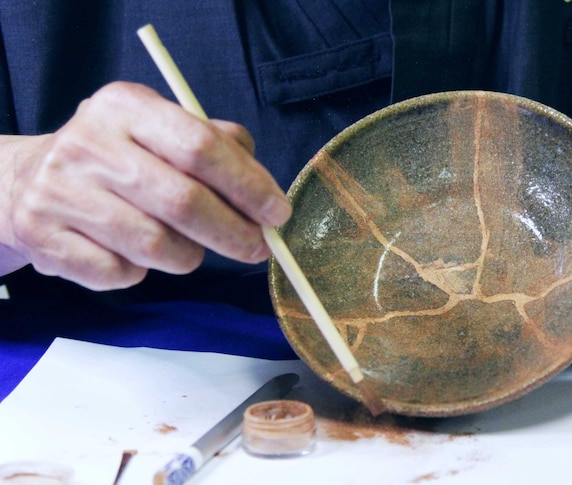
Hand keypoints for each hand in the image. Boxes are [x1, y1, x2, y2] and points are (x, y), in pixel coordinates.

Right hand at [0, 81, 291, 289]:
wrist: (24, 181)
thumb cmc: (118, 157)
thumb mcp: (162, 129)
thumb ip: (217, 146)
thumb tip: (264, 191)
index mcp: (125, 107)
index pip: (201, 147)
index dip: (249, 186)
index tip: (277, 213)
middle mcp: (88, 144)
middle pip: (183, 202)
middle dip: (233, 233)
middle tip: (257, 247)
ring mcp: (59, 192)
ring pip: (156, 246)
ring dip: (188, 255)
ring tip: (187, 246)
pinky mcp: (44, 238)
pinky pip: (121, 273)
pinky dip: (142, 272)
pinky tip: (135, 253)